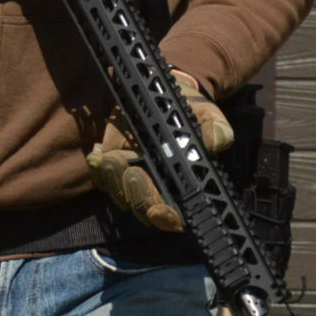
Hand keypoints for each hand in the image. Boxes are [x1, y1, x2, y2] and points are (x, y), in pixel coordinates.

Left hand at [87, 69, 234, 232]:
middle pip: (143, 208)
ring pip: (119, 194)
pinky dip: (97, 170)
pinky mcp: (114, 165)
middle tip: (132, 172)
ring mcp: (134, 178)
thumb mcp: (207, 116)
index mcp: (185, 185)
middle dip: (136, 195)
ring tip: (111, 159)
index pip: (176, 216)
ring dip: (113, 180)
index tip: (157, 210)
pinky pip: (101, 177)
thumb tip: (218, 141)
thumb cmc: (191, 112)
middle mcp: (158, 188)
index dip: (166, 219)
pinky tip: (98, 154)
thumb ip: (215, 129)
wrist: (163, 95)